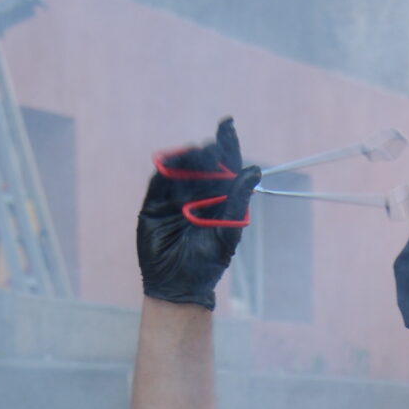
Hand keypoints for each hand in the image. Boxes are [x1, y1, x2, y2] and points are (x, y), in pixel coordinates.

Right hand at [136, 116, 260, 309]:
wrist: (178, 284)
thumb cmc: (207, 262)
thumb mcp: (227, 232)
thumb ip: (238, 202)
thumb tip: (253, 171)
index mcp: (220, 198)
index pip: (225, 165)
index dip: (227, 144)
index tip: (228, 124)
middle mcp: (198, 192)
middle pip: (203, 162)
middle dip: (207, 152)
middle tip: (213, 149)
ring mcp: (175, 195)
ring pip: (181, 167)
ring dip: (189, 158)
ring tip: (199, 157)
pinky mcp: (154, 201)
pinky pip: (160, 179)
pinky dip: (167, 170)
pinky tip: (173, 166)